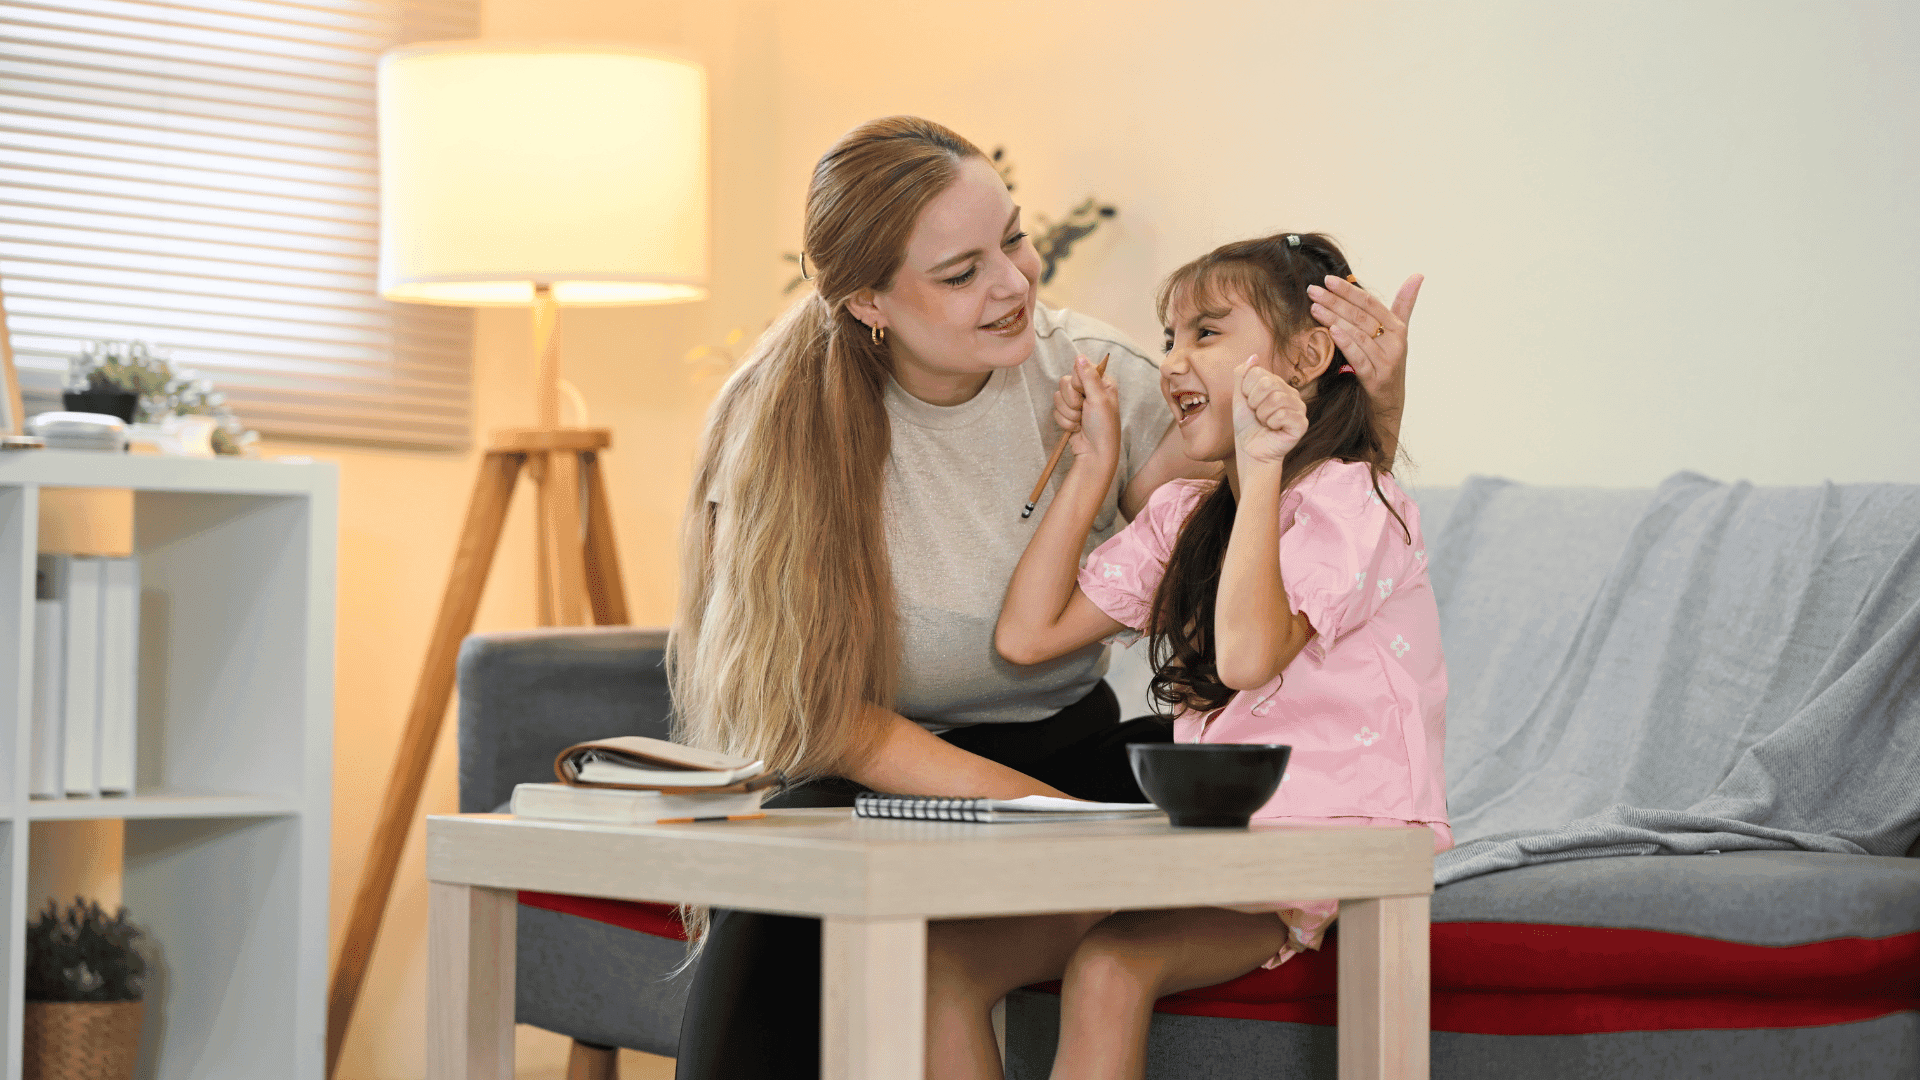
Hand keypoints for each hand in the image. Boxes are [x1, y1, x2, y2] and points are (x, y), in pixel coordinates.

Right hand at [1056, 355, 1119, 464]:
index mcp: (1102, 382)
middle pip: (1065, 382)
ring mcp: (1078, 402)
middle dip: (1071, 400)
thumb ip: (1088, 377)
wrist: (1095, 453)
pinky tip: (1077, 428)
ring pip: (1058, 396)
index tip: (1086, 393)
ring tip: (1081, 422)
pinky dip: (1065, 421)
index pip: (1079, 368)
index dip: (1078, 382)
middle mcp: (1089, 390)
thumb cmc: (1103, 427)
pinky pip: (1056, 410)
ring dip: (1068, 413)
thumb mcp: (1099, 400)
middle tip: (1084, 410)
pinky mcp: (1068, 414)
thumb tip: (1079, 356)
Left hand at [1232, 356, 1306, 465]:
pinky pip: (1283, 414)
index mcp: (1277, 384)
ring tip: (1265, 423)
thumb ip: (1243, 375)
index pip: (1258, 373)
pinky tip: (1274, 429)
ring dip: (1263, 415)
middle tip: (1258, 415)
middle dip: (1254, 403)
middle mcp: (1291, 393)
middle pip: (1268, 384)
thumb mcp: (1239, 397)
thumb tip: (1254, 356)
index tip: (1250, 404)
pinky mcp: (1302, 423)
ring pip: (1276, 399)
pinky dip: (1272, 424)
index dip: (1247, 391)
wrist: (1251, 451)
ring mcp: (1299, 408)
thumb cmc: (1247, 425)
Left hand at [1307, 273, 1420, 408]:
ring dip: (1334, 319)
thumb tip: (1418, 275)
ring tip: (1314, 307)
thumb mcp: (1397, 334)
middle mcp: (1395, 343)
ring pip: (1358, 335)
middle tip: (1312, 291)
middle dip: (1335, 301)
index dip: (1349, 290)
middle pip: (1361, 317)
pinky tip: (1331, 331)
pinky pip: (1359, 358)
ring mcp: (1386, 362)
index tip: (1328, 279)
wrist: (1390, 404)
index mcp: (1398, 328)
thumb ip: (1404, 304)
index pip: (1370, 303)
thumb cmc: (1388, 363)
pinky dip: (1346, 343)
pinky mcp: (1376, 379)